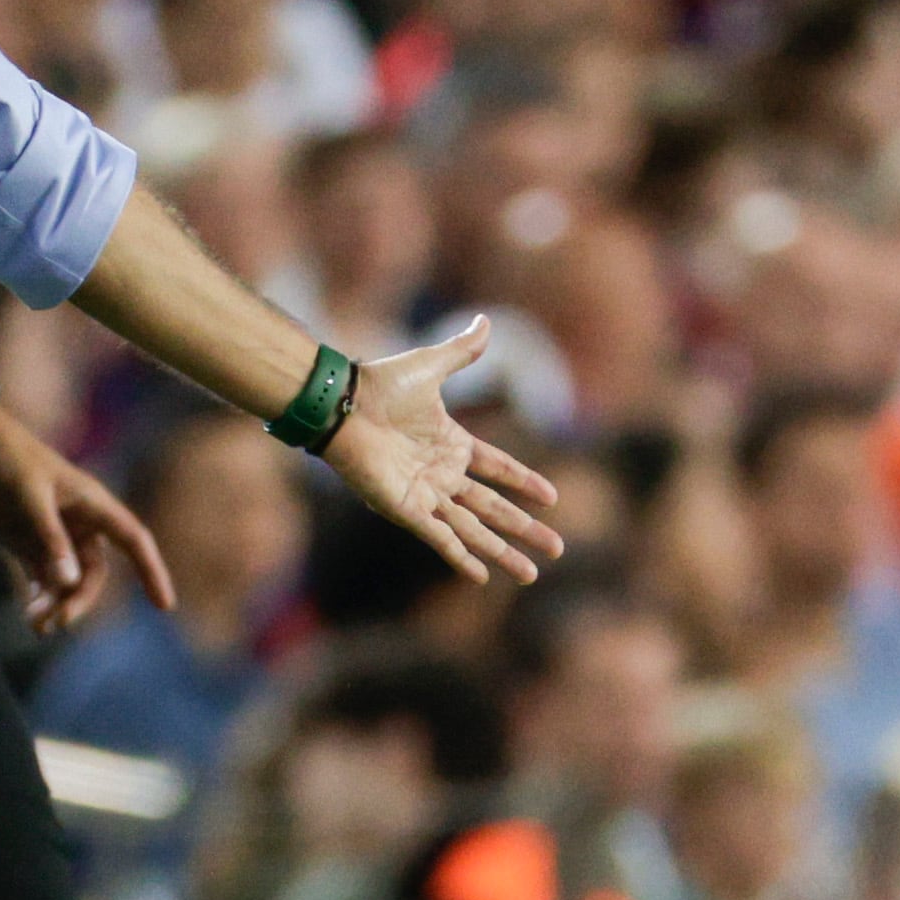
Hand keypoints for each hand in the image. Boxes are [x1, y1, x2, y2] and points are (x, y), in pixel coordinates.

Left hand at [0, 398, 173, 636]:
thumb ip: (50, 539)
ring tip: (35, 624)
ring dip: (56, 604)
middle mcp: (80, 523)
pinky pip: (45, 579)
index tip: (164, 606)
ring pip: (69, 581)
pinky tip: (31, 614)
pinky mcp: (30, 545)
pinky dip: (41, 598)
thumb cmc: (7, 460)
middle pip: (94, 573)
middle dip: (78, 600)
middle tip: (54, 622)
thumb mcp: (29, 498)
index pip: (133, 540)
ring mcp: (56, 536)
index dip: (151, 571)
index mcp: (93, 504)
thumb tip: (69, 582)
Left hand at [316, 320, 562, 585]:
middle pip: (494, 509)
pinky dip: (460, 556)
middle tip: (558, 549)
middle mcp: (442, 474)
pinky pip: (439, 537)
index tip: (552, 498)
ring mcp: (425, 494)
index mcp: (451, 443)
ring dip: (502, 553)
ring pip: (473, 530)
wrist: (342, 404)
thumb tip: (486, 322)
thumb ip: (462, 352)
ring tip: (531, 574)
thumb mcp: (430, 365)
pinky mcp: (406, 508)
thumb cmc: (380, 385)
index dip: (524, 482)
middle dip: (525, 530)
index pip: (498, 468)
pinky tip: (481, 577)